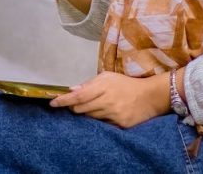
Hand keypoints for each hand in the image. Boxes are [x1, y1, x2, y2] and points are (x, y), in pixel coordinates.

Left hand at [50, 71, 169, 128]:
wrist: (150, 96)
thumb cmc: (125, 84)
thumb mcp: (107, 77)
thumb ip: (89, 84)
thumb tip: (71, 90)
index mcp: (103, 86)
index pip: (78, 96)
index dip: (63, 101)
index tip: (52, 103)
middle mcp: (107, 101)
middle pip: (80, 109)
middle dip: (74, 107)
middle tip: (75, 104)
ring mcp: (114, 114)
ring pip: (90, 118)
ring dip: (87, 113)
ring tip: (95, 106)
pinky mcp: (120, 124)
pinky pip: (102, 125)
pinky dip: (99, 119)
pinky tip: (105, 113)